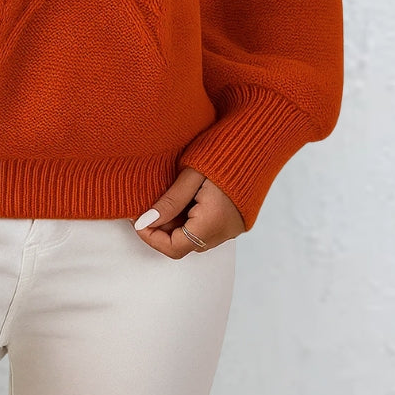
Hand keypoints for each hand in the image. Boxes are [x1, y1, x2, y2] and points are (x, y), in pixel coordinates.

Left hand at [131, 166, 245, 257]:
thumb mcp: (191, 175)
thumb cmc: (225, 155)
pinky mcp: (233, 222)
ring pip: (193, 238)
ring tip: (165, 199)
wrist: (257, 146)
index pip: (174, 248)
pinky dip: (189, 221)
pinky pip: (205, 229)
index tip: (138, 220)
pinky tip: (183, 199)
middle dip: (161, 230)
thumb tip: (145, 221)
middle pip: (183, 244)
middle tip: (148, 207)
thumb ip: (169, 201)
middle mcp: (224, 232)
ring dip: (175, 225)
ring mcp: (230, 229)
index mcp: (213, 222)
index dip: (151, 238)